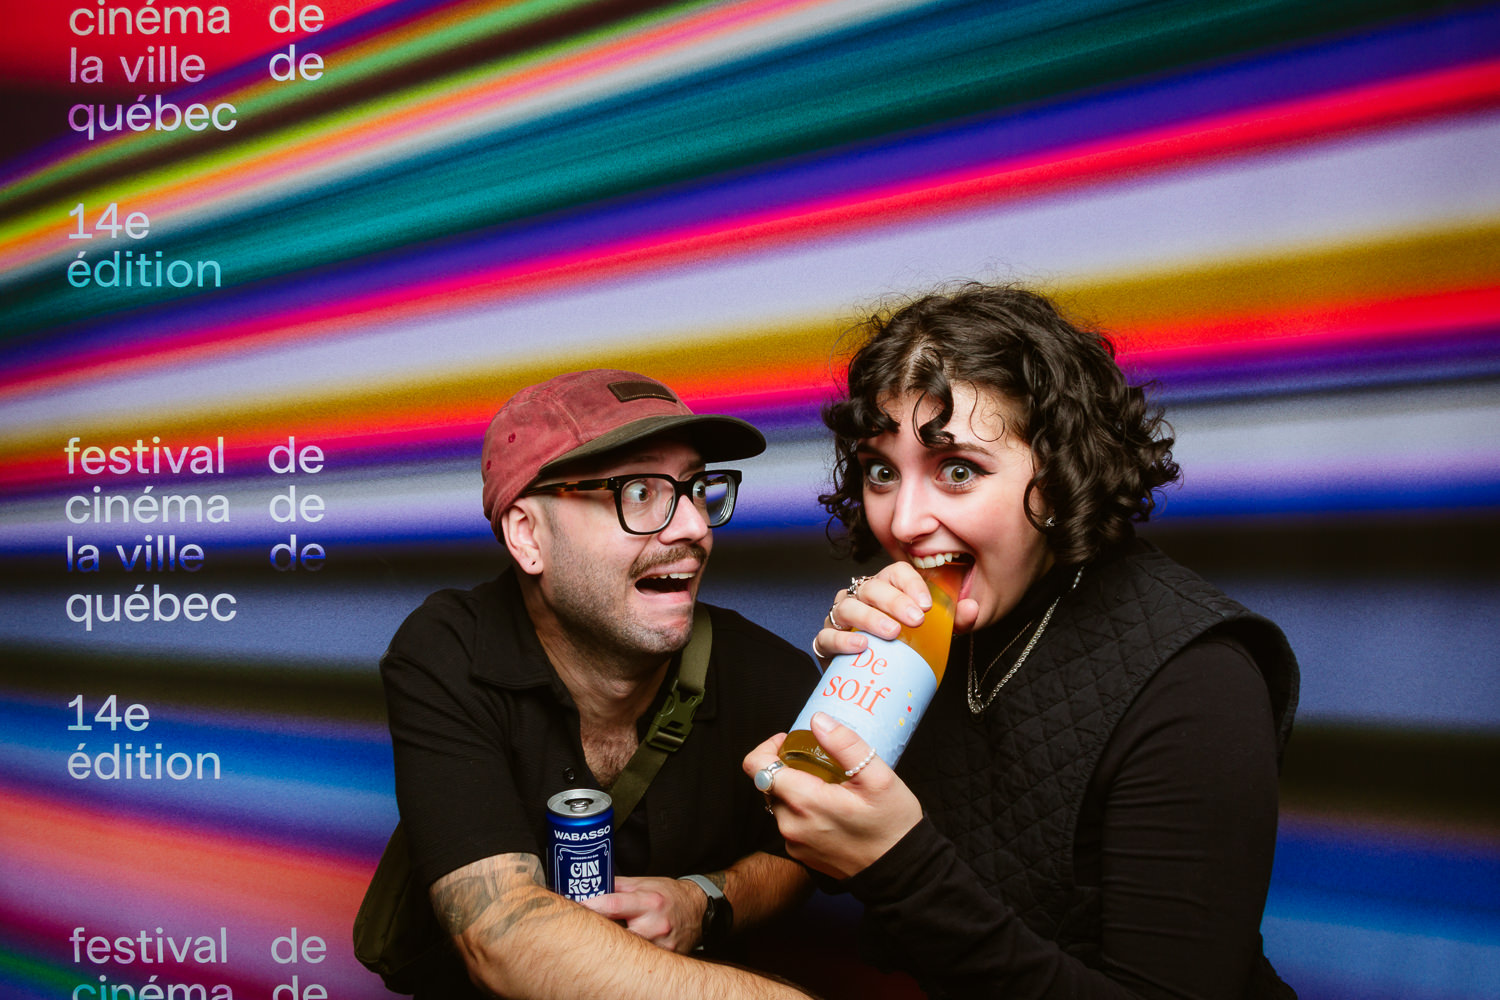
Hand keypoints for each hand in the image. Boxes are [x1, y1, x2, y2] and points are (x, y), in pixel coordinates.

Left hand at [577, 875, 706, 952]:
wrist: (697, 909)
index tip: (576, 908)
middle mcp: (655, 924)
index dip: (592, 907)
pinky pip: (639, 960)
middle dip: (599, 931)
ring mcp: (661, 945)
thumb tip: (590, 886)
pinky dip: (628, 955)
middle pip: (616, 934)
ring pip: (626, 950)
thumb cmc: (669, 894)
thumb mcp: (644, 883)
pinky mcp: (664, 958)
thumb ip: (617, 886)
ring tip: (605, 939)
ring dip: (613, 945)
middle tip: (585, 929)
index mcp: (649, 901)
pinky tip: (623, 949)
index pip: (613, 906)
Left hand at [742, 713, 922, 879]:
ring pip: (779, 803)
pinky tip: (831, 809)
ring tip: (829, 786)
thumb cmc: (892, 825)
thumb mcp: (878, 777)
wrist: (901, 872)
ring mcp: (794, 843)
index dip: (768, 747)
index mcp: (804, 801)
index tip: (791, 742)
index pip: (756, 766)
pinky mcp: (801, 854)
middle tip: (820, 763)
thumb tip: (818, 721)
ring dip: (796, 789)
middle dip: (788, 767)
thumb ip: (845, 745)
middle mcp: (790, 825)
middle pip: (768, 783)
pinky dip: (803, 810)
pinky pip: (790, 822)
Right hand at [813, 562, 978, 662]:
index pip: (895, 572)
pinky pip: (826, 635)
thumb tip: (971, 608)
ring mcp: (840, 618)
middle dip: (894, 601)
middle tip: (915, 620)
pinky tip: (860, 645)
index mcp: (888, 588)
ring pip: (847, 606)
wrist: (875, 676)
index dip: (910, 584)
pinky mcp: (827, 642)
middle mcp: (861, 597)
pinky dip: (841, 638)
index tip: (926, 605)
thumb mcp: (936, 633)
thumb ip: (955, 621)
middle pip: (872, 587)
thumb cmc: (905, 647)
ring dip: (869, 617)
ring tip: (891, 632)